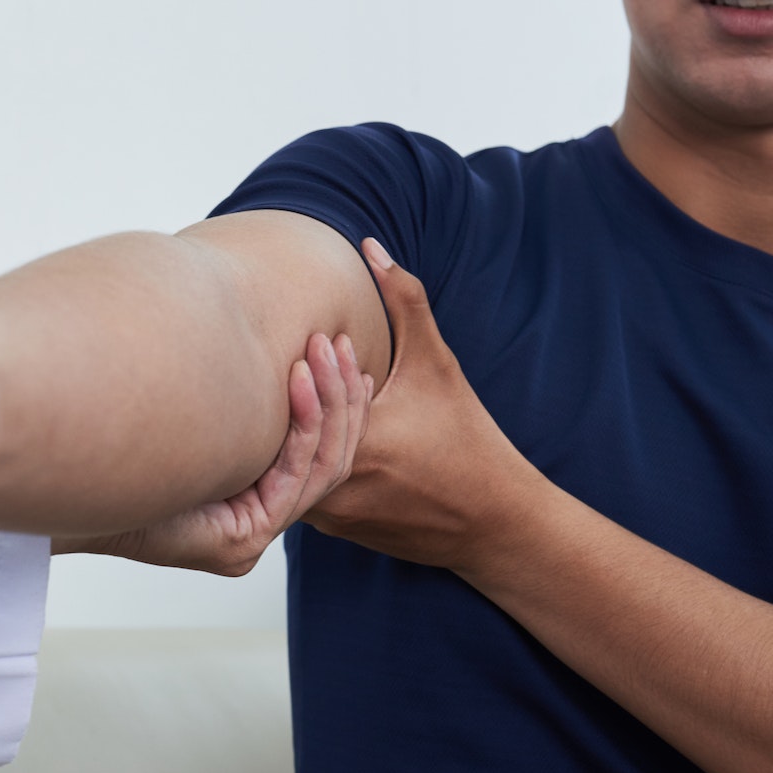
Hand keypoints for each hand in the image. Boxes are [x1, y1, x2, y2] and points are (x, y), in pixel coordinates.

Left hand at [51, 332, 374, 574]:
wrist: (71, 483)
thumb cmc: (118, 445)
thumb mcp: (192, 416)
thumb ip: (230, 398)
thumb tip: (252, 341)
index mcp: (250, 502)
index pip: (318, 454)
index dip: (339, 404)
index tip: (345, 353)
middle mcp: (255, 523)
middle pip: (331, 460)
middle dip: (343, 397)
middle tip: (340, 343)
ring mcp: (250, 538)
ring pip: (323, 468)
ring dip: (330, 404)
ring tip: (324, 352)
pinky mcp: (240, 542)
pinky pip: (293, 478)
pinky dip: (303, 426)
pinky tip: (298, 382)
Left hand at [304, 241, 548, 575]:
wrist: (489, 520)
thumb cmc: (467, 438)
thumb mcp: (437, 365)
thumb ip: (405, 302)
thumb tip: (372, 246)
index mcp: (358, 444)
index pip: (307, 399)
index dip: (309, 365)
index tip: (321, 338)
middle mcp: (334, 486)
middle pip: (283, 433)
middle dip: (288, 395)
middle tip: (292, 358)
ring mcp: (328, 513)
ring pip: (284, 463)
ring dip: (286, 426)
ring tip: (291, 389)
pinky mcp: (330, 526)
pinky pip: (296, 484)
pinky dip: (297, 454)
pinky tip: (296, 425)